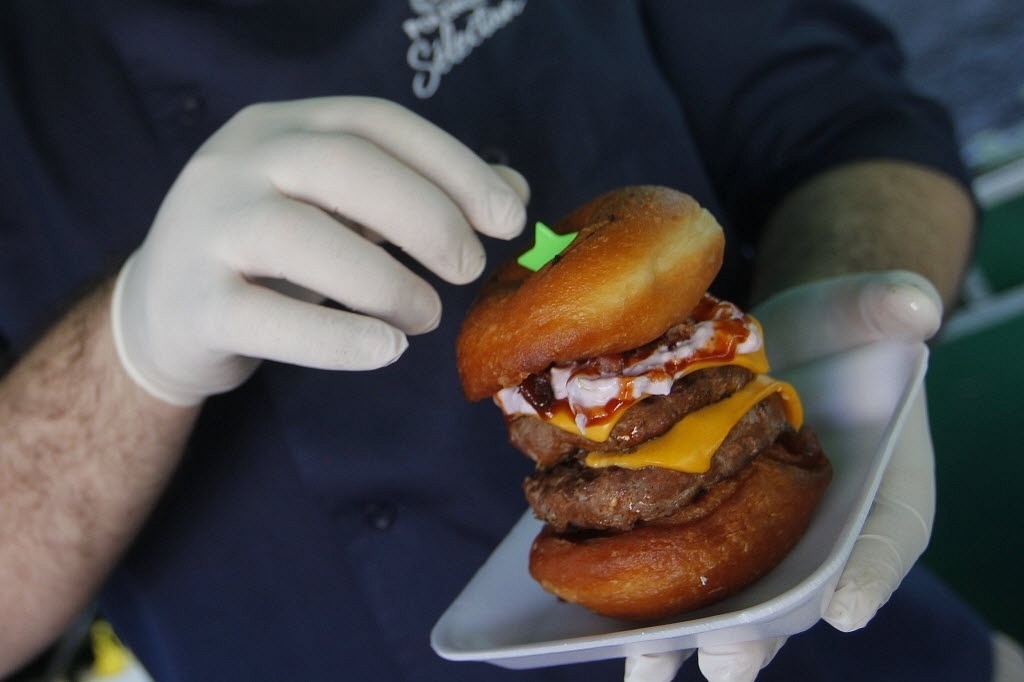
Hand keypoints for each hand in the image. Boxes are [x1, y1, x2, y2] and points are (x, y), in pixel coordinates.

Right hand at [111, 96, 528, 404]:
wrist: (162, 313)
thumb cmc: (272, 256)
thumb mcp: (342, 211)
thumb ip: (420, 193)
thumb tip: (512, 192)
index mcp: (280, 127)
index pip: (376, 123)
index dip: (452, 165)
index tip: (508, 218)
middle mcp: (235, 162)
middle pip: (339, 166)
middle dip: (425, 216)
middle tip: (468, 269)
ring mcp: (204, 229)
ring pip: (299, 237)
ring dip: (384, 282)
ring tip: (425, 317)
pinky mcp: (191, 303)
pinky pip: (268, 318)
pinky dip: (337, 338)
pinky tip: (385, 351)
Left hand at [623, 270, 941, 681]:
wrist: (789, 332)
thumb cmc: (841, 331)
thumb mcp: (870, 309)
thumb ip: (891, 305)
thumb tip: (913, 304)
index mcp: (877, 489)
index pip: (883, 537)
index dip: (868, 572)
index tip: (844, 605)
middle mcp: (815, 526)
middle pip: (792, 593)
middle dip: (757, 630)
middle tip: (723, 659)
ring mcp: (755, 528)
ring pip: (726, 595)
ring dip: (684, 633)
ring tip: (644, 665)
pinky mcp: (698, 512)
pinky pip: (674, 560)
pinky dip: (636, 585)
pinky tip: (594, 605)